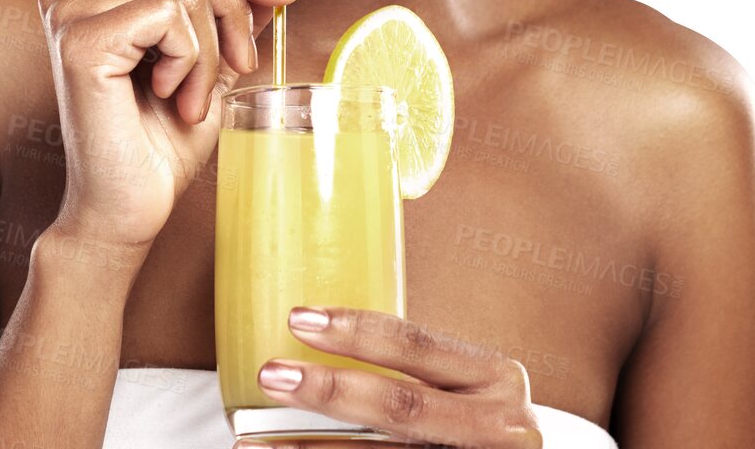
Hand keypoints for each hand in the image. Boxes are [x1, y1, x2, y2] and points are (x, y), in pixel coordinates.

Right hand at [36, 0, 299, 252]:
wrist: (125, 212)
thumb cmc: (160, 143)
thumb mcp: (213, 60)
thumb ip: (236, 4)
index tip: (282, 1)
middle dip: (235, 6)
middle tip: (240, 66)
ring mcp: (69, 13)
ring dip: (211, 52)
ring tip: (191, 100)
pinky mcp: (81, 40)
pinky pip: (170, 14)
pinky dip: (192, 61)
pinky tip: (170, 99)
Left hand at [243, 307, 542, 448]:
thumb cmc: (471, 419)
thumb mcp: (462, 386)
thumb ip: (409, 370)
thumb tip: (305, 334)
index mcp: (496, 378)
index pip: (417, 344)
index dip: (355, 331)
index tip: (297, 319)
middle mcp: (500, 427)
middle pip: (401, 407)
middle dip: (329, 391)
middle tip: (269, 375)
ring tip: (254, 440)